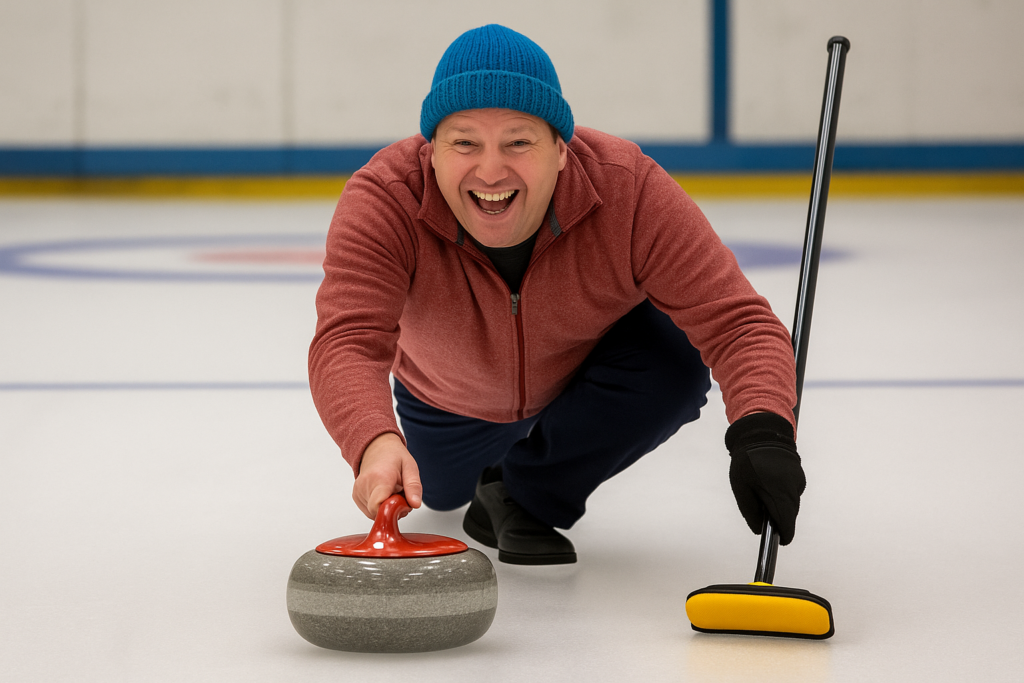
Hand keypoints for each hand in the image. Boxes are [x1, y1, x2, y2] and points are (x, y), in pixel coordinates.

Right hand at [353, 433, 422, 519]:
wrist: (377, 447)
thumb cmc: (394, 456)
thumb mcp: (410, 467)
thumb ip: (413, 487)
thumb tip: (415, 504)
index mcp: (380, 477)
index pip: (379, 506)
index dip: (392, 510)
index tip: (401, 501)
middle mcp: (365, 485)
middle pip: (379, 512)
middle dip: (392, 509)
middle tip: (399, 493)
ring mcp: (358, 491)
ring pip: (374, 513)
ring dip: (385, 507)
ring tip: (391, 492)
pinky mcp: (356, 496)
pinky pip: (369, 511)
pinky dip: (378, 506)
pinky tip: (383, 494)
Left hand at [725, 412, 805, 544]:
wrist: (761, 432)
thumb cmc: (747, 459)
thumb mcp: (741, 487)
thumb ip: (750, 510)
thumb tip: (759, 529)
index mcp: (778, 492)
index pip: (786, 523)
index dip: (783, 536)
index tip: (778, 542)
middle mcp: (793, 488)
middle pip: (789, 514)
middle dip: (778, 518)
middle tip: (763, 515)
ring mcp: (798, 480)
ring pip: (791, 502)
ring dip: (779, 504)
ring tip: (762, 491)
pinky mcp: (799, 474)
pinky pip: (792, 491)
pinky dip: (782, 492)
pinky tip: (769, 483)